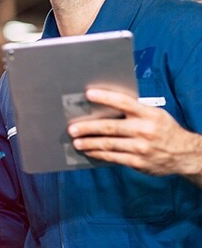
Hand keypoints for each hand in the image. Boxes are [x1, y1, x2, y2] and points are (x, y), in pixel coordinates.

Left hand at [68, 87, 201, 181]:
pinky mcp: (138, 162)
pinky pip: (114, 158)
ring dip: (89, 143)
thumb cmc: (163, 129)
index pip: (124, 102)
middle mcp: (144, 130)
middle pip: (111, 127)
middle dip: (88, 127)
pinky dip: (99, 154)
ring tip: (76, 141)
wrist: (184, 154)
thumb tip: (104, 105)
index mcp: (148, 114)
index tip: (88, 94)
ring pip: (109, 144)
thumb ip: (134, 110)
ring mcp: (141, 148)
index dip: (105, 97)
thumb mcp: (155, 114)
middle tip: (72, 128)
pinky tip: (89, 151)